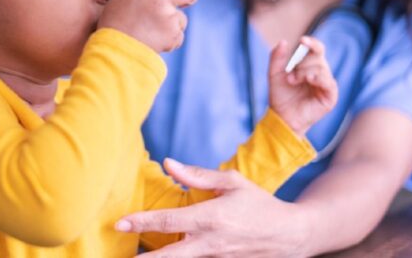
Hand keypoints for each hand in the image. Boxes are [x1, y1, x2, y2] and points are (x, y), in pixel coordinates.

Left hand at [116, 159, 310, 256]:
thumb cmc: (259, 204)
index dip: (141, 223)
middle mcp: (211, 243)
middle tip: (123, 256)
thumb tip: (168, 163)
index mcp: (210, 217)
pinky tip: (164, 257)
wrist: (291, 236)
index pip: (168, 221)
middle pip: (170, 256)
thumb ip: (197, 175)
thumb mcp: (232, 182)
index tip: (119, 224)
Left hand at [268, 37, 337, 136]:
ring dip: (304, 73)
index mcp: (309, 65)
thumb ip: (277, 58)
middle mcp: (320, 72)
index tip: (302, 40)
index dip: (311, 43)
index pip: (316, 48)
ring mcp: (326, 84)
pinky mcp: (330, 96)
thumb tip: (283, 41)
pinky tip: (310, 80)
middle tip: (289, 76)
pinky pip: (329, 82)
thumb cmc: (280, 95)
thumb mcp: (274, 74)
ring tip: (292, 81)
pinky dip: (318, 78)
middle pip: (318, 56)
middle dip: (302, 63)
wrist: (282, 116)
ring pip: (321, 68)